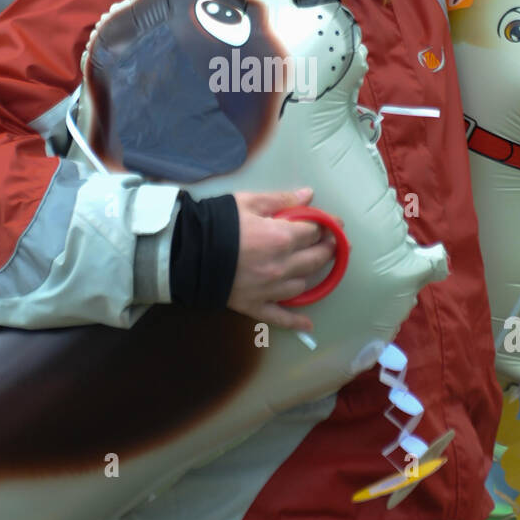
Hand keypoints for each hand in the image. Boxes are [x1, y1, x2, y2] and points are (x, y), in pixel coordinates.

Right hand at [227, 187, 337, 332]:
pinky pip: (280, 317)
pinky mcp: (255, 305)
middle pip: (315, 259)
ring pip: (302, 285)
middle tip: (333, 243)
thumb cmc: (217, 222)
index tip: (332, 223)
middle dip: (327, 249)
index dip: (326, 225)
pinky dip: (295, 321)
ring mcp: (270, 289)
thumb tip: (308, 195)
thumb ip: (281, 200)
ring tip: (313, 267)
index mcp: (282, 238)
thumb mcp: (248, 202)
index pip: (314, 232)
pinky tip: (308, 324)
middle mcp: (282, 266)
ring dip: (310, 275)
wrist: (186, 251)